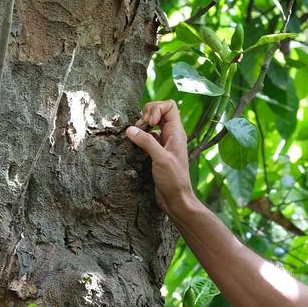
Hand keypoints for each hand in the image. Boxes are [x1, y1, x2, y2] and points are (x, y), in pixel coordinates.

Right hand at [125, 100, 193, 216]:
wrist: (176, 199)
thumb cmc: (173, 180)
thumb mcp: (160, 159)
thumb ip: (146, 142)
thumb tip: (130, 129)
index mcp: (177, 133)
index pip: (169, 106)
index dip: (156, 109)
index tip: (150, 123)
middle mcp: (171, 135)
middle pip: (159, 111)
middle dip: (146, 115)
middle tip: (140, 128)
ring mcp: (163, 143)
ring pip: (151, 124)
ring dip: (141, 126)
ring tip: (134, 136)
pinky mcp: (156, 152)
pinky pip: (147, 137)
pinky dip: (139, 136)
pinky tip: (134, 144)